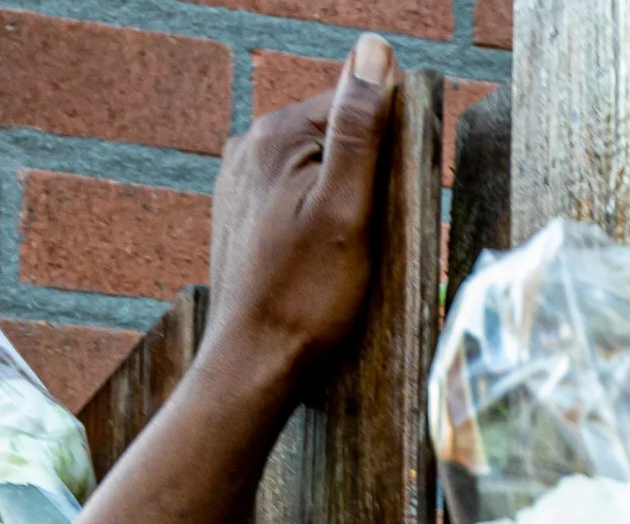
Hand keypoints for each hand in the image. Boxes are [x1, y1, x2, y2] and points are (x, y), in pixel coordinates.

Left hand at [209, 34, 396, 381]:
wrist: (254, 365)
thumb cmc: (306, 299)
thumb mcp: (348, 211)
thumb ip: (360, 128)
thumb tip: (374, 52)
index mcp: (278, 134)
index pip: (357, 106)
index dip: (388, 153)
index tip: (388, 204)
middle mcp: (250, 146)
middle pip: (337, 137)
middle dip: (363, 178)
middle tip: (366, 237)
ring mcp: (241, 180)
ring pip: (317, 169)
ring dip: (342, 200)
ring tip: (340, 253)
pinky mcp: (242, 213)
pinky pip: (297, 197)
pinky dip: (318, 219)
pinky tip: (320, 259)